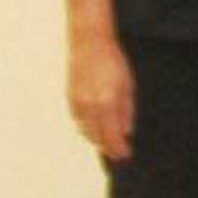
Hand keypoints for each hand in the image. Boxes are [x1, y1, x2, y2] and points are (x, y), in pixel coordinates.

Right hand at [68, 32, 135, 163]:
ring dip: (97, 140)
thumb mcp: (127, 85)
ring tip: (108, 143)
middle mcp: (90, 106)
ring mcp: (78, 103)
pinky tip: (95, 128)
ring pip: (86, 132)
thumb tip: (126, 132)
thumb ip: (126, 111)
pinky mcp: (70, 99)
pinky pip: (78, 122)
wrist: (88, 43)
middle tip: (118, 153)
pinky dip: (87, 128)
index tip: (126, 155)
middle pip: (98, 138)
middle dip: (109, 148)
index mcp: (107, 102)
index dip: (119, 149)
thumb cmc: (113, 61)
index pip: (112, 136)